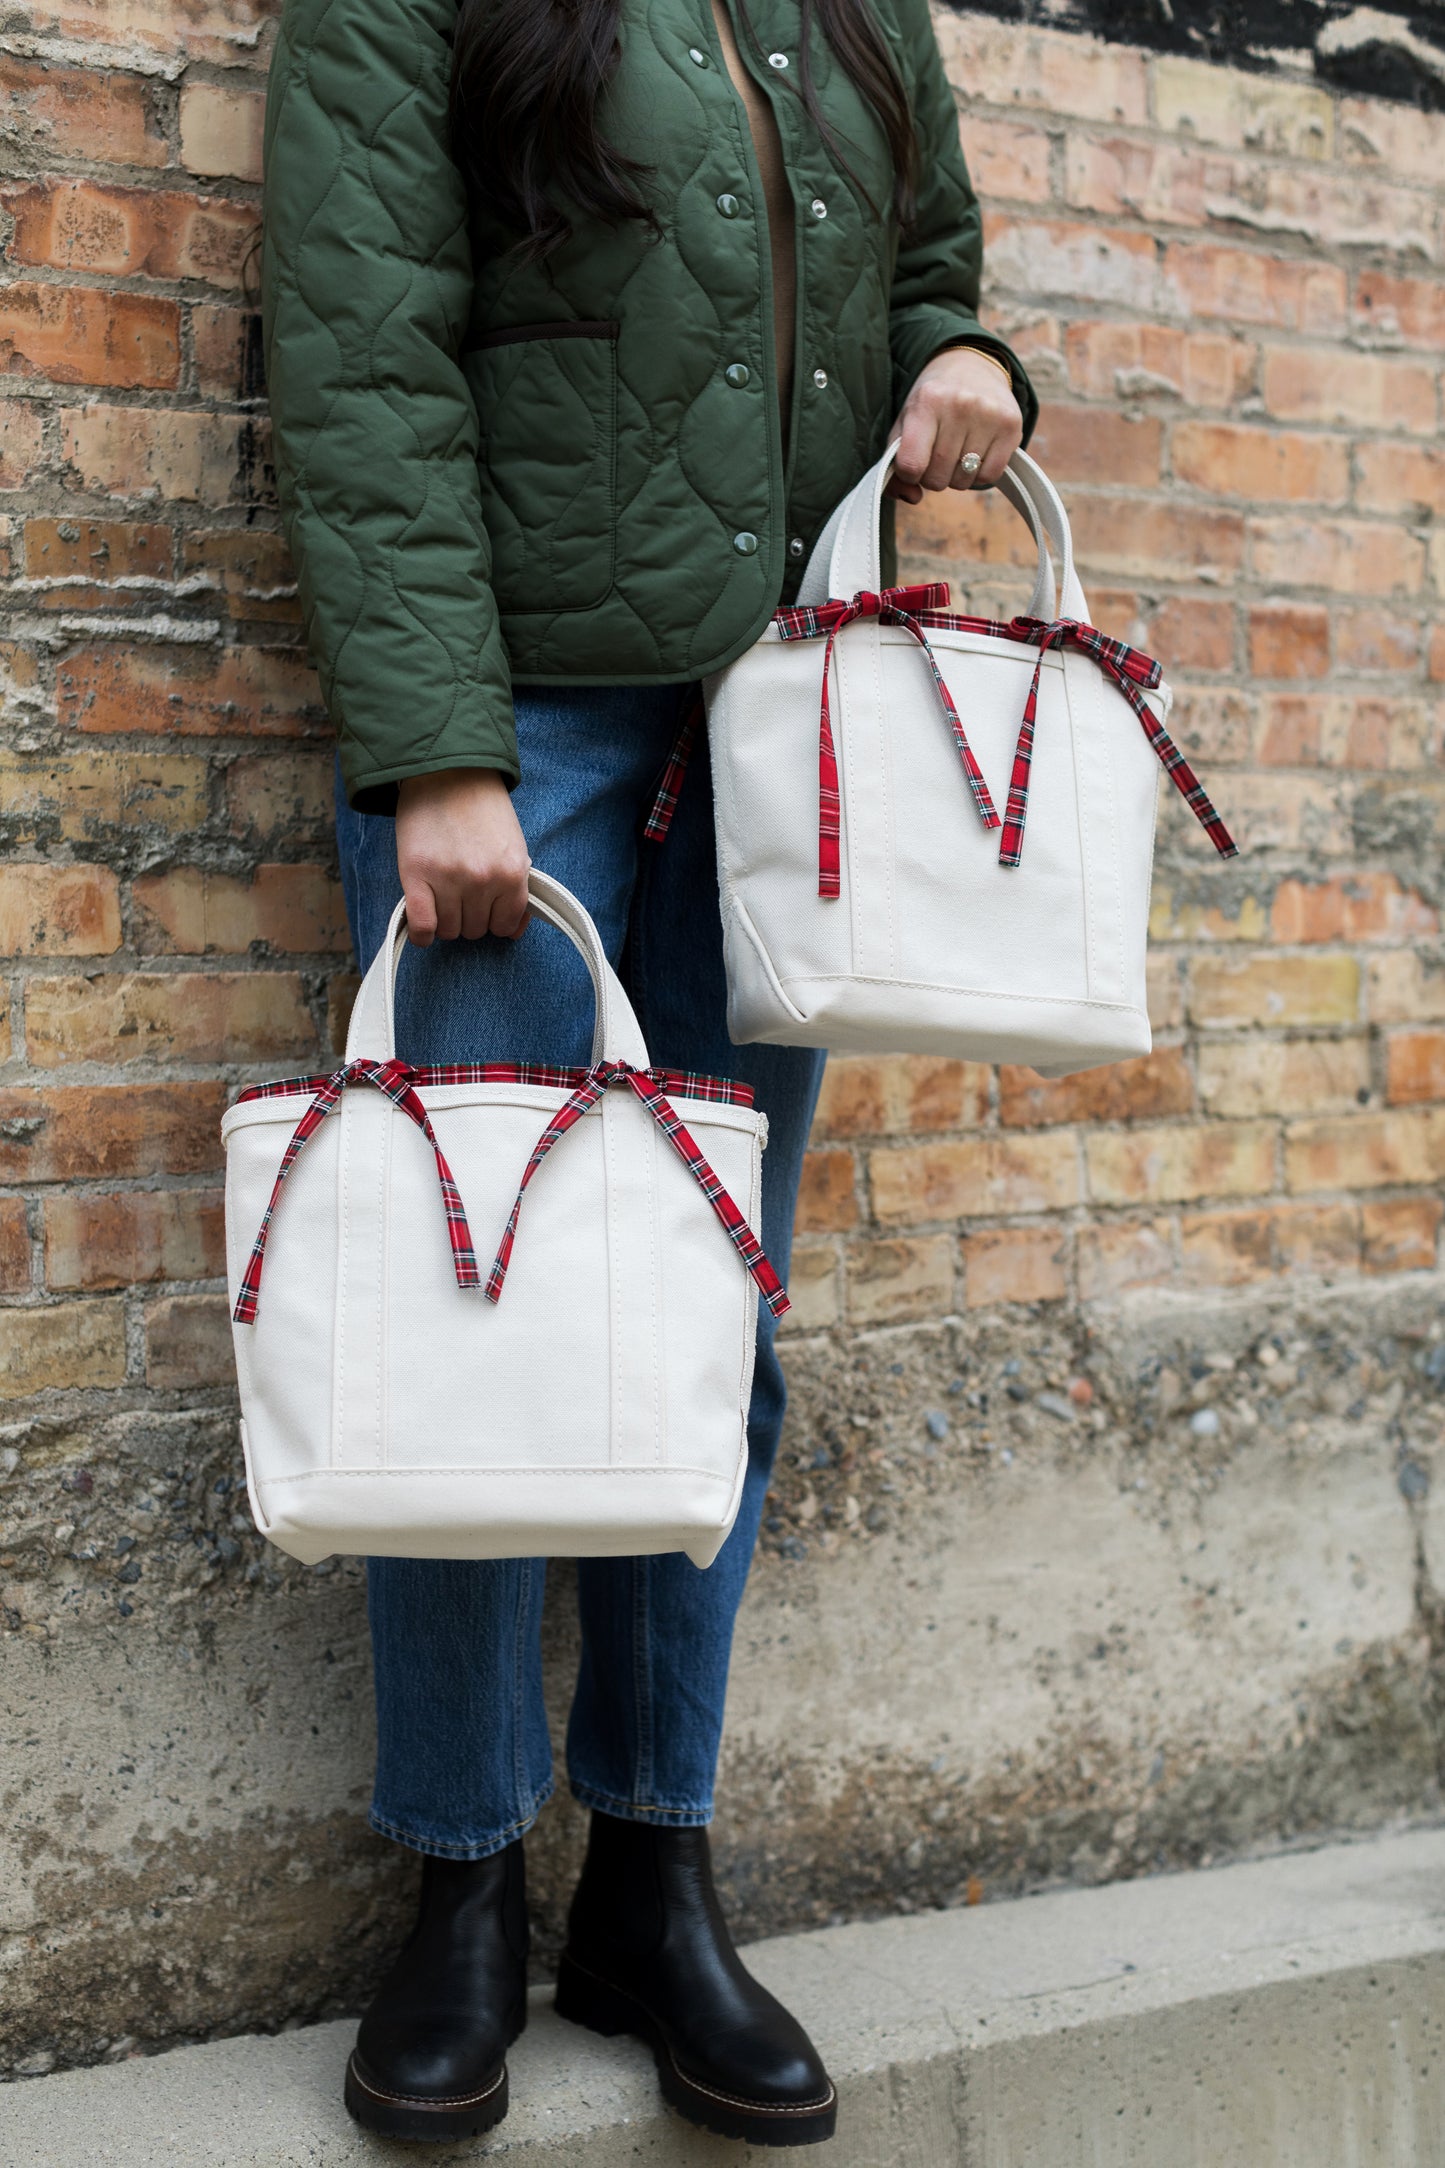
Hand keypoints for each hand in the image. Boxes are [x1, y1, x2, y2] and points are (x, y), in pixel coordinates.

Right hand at [394, 768, 530, 944]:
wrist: (446, 771)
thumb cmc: (481, 807)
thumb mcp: (513, 845)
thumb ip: (515, 886)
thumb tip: (515, 928)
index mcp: (512, 871)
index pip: (506, 925)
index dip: (494, 920)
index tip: (485, 909)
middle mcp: (483, 880)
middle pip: (475, 930)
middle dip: (469, 916)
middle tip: (460, 891)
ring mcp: (449, 879)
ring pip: (449, 931)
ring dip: (445, 920)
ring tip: (441, 895)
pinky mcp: (416, 875)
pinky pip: (422, 926)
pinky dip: (422, 934)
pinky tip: (423, 928)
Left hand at [887, 346, 1022, 504]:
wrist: (970, 366)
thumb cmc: (932, 404)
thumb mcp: (905, 423)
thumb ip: (894, 464)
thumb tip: (912, 497)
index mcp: (926, 403)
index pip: (911, 465)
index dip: (909, 475)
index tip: (913, 466)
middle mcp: (958, 405)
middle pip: (937, 477)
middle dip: (933, 476)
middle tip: (938, 454)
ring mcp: (988, 414)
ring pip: (963, 480)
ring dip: (957, 476)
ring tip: (958, 449)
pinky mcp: (1011, 425)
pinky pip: (989, 476)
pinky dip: (979, 474)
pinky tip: (977, 453)